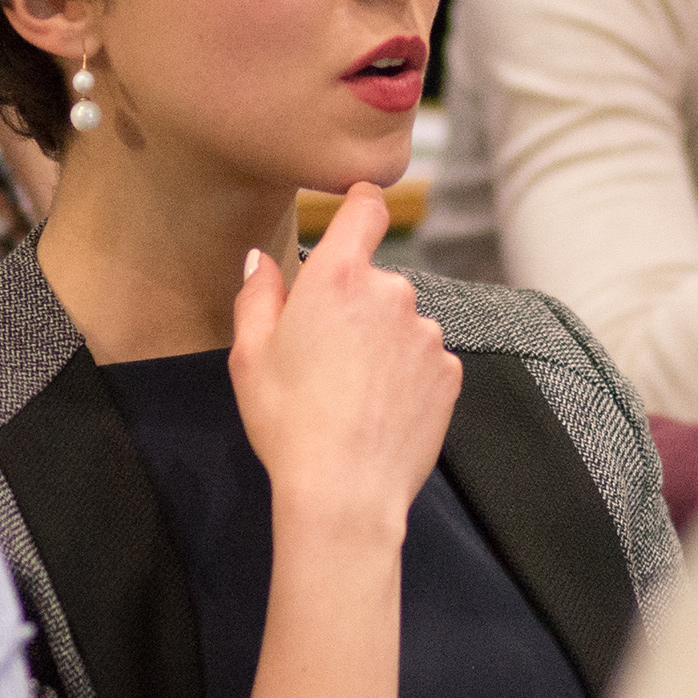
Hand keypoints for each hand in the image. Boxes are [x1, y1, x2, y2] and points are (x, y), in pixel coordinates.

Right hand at [230, 186, 458, 548]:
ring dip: (383, 343)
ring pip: (402, 323)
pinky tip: (379, 410)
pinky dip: (406, 376)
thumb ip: (258, 295)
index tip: (355, 215)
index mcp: (338, 277)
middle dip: (356, 305)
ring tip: (352, 394)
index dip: (361, 206)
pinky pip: (424, 360)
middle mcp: (392, 293)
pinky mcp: (449, 371)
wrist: (345, 491)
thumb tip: (261, 260)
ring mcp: (427, 333)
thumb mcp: (249, 355)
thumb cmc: (287, 422)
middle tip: (325, 356)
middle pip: (376, 280)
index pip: (365, 208)